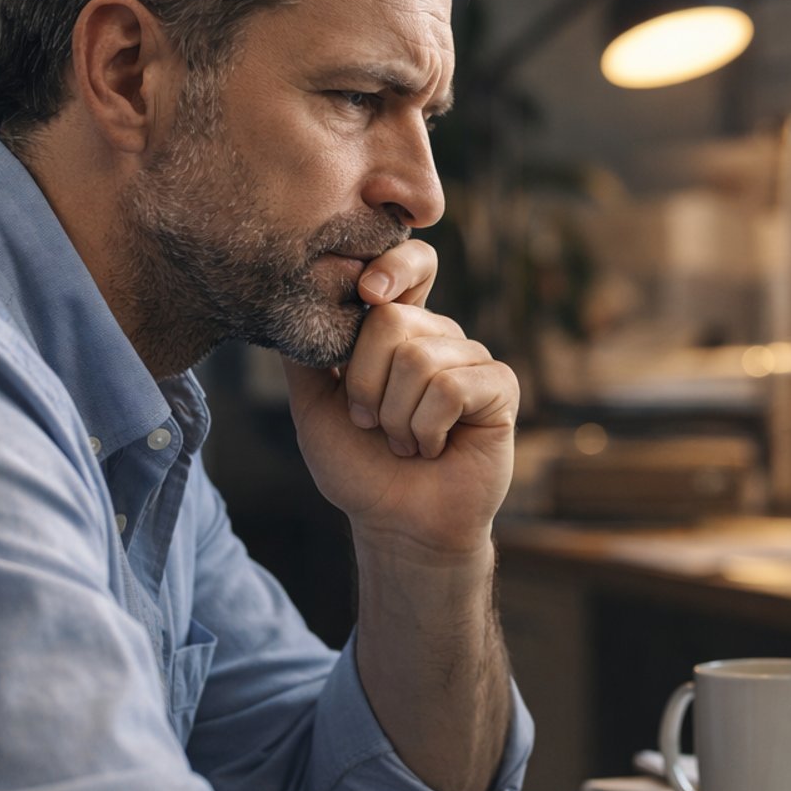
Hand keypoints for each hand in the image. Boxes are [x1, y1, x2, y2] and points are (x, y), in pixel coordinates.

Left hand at [282, 240, 516, 556]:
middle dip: (366, 386)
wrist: (398, 525)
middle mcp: (439, 337)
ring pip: (418, 359)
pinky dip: (427, 429)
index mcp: (401, 331)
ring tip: (405, 443)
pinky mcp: (499, 388)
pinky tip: (434, 448)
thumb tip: (291, 299)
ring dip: (397, 418)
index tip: (365, 290)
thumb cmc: (359, 468)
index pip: (410, 266)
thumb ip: (305, 355)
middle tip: (374, 425)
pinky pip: (452, 387)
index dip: (393, 266)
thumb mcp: (314, 407)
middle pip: (392, 320)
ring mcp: (473, 360)